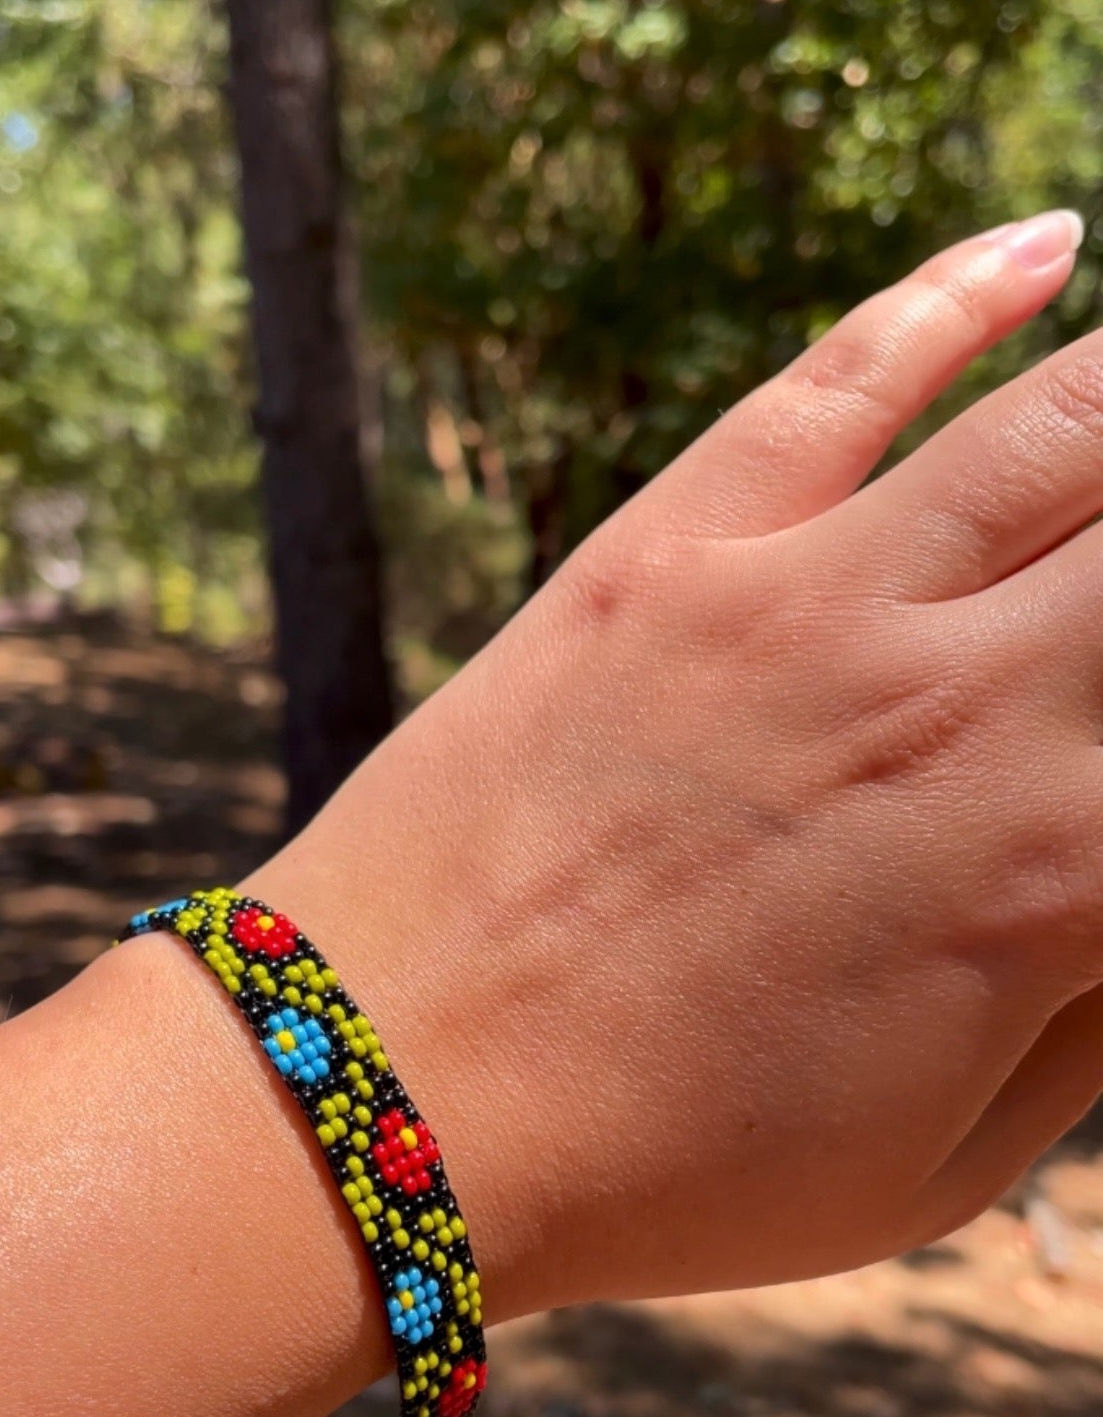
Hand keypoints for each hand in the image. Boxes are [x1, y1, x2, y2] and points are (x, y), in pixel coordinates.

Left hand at [253, 207, 1102, 1313]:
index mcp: (1059, 878)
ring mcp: (809, 596)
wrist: (386, 1093)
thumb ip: (1098, 1016)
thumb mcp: (940, 1162)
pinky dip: (963, 293)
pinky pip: (848, 372)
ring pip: (1072, 417)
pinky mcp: (673, 540)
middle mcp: (963, 703)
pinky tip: (1045, 249)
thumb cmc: (673, 1167)